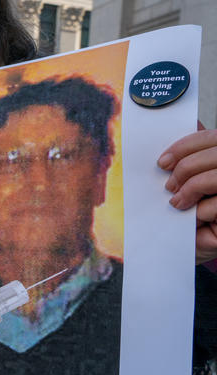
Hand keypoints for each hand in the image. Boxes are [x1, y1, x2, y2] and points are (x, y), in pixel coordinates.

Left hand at [158, 123, 216, 262]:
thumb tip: (175, 128)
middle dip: (185, 168)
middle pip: (215, 153)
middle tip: (169, 186)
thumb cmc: (199, 214)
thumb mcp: (192, 183)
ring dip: (191, 189)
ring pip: (216, 177)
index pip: (211, 136)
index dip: (184, 147)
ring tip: (178, 203)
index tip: (162, 162)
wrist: (204, 246)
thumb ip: (192, 158)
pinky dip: (202, 211)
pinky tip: (197, 219)